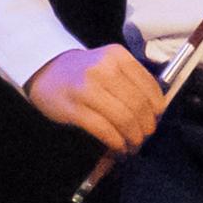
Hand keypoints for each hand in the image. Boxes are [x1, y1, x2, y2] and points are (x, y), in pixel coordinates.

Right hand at [27, 43, 161, 153]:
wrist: (45, 70)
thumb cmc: (83, 71)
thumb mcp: (109, 63)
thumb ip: (131, 80)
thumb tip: (156, 111)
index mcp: (117, 56)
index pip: (149, 87)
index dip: (157, 109)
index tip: (155, 120)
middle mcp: (104, 69)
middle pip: (138, 105)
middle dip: (146, 127)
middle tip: (144, 137)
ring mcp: (86, 88)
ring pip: (124, 119)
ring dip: (133, 138)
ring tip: (133, 145)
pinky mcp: (72, 108)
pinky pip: (104, 129)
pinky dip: (116, 142)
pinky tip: (118, 147)